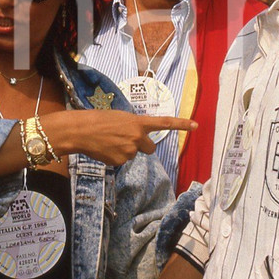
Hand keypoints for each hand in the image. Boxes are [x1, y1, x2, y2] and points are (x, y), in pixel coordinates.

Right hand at [44, 109, 196, 165]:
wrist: (81, 130)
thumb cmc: (98, 119)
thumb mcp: (120, 117)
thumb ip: (133, 126)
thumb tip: (136, 138)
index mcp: (138, 122)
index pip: (164, 123)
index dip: (181, 124)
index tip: (196, 125)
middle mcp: (137, 137)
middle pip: (150, 147)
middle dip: (142, 146)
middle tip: (126, 139)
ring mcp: (130, 151)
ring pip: (133, 154)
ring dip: (125, 150)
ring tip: (109, 141)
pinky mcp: (121, 161)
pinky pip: (122, 161)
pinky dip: (115, 156)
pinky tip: (105, 149)